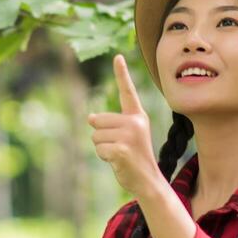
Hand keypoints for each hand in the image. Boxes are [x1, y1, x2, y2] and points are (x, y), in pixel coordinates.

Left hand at [86, 53, 160, 199]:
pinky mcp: (122, 149)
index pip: (127, 92)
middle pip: (98, 121)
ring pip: (95, 136)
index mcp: (138, 116)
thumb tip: (90, 117)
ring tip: (119, 154)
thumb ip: (110, 124)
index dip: (121, 73)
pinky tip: (118, 162)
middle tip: (119, 148)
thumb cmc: (134, 157)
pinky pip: (99, 149)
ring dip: (102, 148)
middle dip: (101, 136)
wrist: (148, 180)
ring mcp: (130, 135)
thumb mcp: (125, 136)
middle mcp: (135, 122)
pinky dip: (104, 157)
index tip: (117, 56)